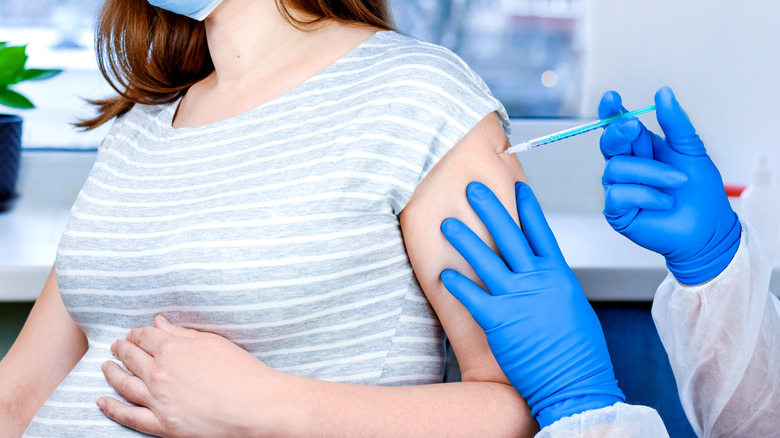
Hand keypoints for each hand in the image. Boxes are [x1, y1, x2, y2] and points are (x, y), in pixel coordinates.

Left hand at [98, 315, 284, 436]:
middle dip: (122, 349)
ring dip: (112, 373)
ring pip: (125, 384)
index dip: (136, 334)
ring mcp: (158, 401)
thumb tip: (160, 323)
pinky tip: (102, 401)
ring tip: (106, 367)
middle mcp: (159, 374)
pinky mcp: (162, 425)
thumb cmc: (242, 371)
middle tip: (116, 346)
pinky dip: (112, 408)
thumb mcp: (213, 343)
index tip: (133, 334)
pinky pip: (130, 416)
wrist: (255, 406)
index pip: (145, 337)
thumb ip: (182, 334)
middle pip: (132, 358)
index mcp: (173, 349)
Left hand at [440, 182, 623, 428]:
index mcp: (558, 274)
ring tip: (447, 223)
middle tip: (472, 189)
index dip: (527, 206)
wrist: (574, 383)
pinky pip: (471, 294)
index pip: (540, 230)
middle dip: (489, 208)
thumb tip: (541, 274)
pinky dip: (456, 283)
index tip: (516, 185)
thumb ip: (553, 285)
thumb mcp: (573, 306)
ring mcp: (516, 297)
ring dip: (464, 238)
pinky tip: (443, 272)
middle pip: (508, 234)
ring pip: (484, 259)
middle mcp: (537, 280)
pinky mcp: (498, 319)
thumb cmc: (578, 352)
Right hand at [599, 87, 740, 284]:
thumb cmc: (700, 192)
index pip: (618, 126)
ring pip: (616, 168)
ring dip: (651, 173)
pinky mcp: (617, 211)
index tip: (611, 98)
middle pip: (609, 143)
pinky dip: (646, 195)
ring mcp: (619, 189)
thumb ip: (675, 122)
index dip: (611, 112)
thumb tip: (663, 93)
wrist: (708, 228)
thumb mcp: (691, 150)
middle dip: (619, 132)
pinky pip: (619, 194)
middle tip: (635, 128)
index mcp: (641, 149)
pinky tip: (664, 202)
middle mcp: (626, 167)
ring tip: (677, 182)